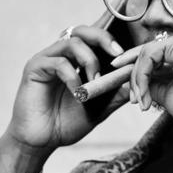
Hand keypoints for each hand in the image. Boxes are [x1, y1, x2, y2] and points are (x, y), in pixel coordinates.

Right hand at [6, 13, 133, 151]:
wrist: (41, 142)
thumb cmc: (65, 123)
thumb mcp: (98, 108)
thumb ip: (116, 94)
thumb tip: (137, 80)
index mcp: (76, 60)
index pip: (93, 37)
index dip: (109, 30)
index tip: (127, 34)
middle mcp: (61, 55)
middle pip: (83, 31)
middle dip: (103, 38)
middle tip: (118, 53)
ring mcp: (47, 59)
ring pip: (72, 41)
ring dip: (90, 59)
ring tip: (95, 80)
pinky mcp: (35, 68)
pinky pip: (58, 62)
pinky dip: (72, 76)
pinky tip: (77, 93)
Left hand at [113, 29, 172, 131]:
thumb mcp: (168, 93)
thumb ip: (152, 83)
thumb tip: (131, 82)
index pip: (156, 53)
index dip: (137, 64)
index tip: (121, 75)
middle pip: (150, 51)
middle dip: (133, 73)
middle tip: (126, 92)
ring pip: (147, 54)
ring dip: (138, 79)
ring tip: (141, 100)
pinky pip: (150, 54)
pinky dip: (142, 74)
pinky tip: (144, 92)